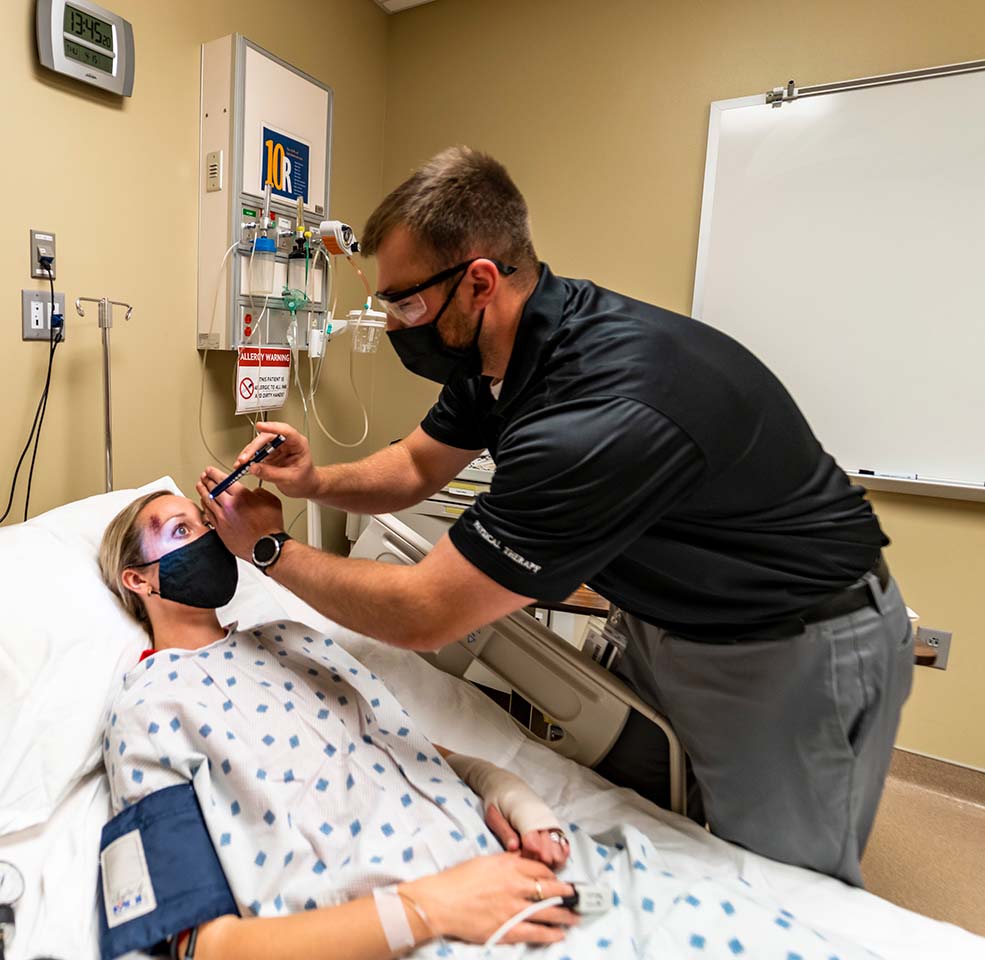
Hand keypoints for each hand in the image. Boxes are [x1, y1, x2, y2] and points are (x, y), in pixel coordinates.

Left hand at [197, 466, 285, 561]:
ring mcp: (222, 518)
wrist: (266, 547)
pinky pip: (208, 514)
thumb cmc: (270, 526)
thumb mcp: (271, 501)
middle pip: (212, 489)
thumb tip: (253, 492)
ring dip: (202, 491)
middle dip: (206, 480)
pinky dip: (205, 506)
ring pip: (207, 501)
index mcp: (241, 496)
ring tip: (200, 486)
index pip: (223, 479)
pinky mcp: (220, 529)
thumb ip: (259, 492)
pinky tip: (204, 503)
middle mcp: (229, 505)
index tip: (209, 471)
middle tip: (203, 476)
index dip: (213, 473)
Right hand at [233, 422, 318, 498]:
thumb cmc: (305, 480)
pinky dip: (248, 460)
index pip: (286, 431)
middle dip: (254, 447)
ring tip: (240, 464)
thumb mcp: (290, 479)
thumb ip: (272, 474)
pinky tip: (241, 465)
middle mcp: (286, 443)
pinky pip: (256, 454)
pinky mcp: (269, 455)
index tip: (260, 426)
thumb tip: (253, 468)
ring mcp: (277, 448)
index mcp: (298, 444)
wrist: (306, 486)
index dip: (272, 427)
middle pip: (268, 438)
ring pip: (259, 445)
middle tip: (244, 458)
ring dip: (248, 453)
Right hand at [403, 853, 576, 945]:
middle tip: (577, 896)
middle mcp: (516, 885)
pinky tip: (559, 935)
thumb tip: (521, 862)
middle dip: (567, 893)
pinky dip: (550, 934)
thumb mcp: (485, 861)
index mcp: (510, 866)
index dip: (553, 875)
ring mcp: (514, 908)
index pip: (540, 869)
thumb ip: (507, 862)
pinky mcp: (508, 928)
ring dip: (564, 914)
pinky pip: (535, 932)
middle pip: (550, 888)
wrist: (441, 902)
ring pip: (548, 911)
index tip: (559, 880)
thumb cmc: (459, 879)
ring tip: (575, 916)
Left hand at [485, 804, 570, 867]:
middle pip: (547, 848)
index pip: (532, 843)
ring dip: (551, 858)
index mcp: (523, 816)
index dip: (527, 856)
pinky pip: (562, 838)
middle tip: (528, 862)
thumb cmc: (497, 800)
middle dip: (539, 860)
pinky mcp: (552, 821)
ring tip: (542, 862)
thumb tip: (513, 848)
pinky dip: (562, 849)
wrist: (506, 785)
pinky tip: (558, 857)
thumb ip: (504, 832)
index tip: (520, 858)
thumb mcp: (493, 815)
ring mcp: (548, 819)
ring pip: (557, 845)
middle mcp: (540, 818)